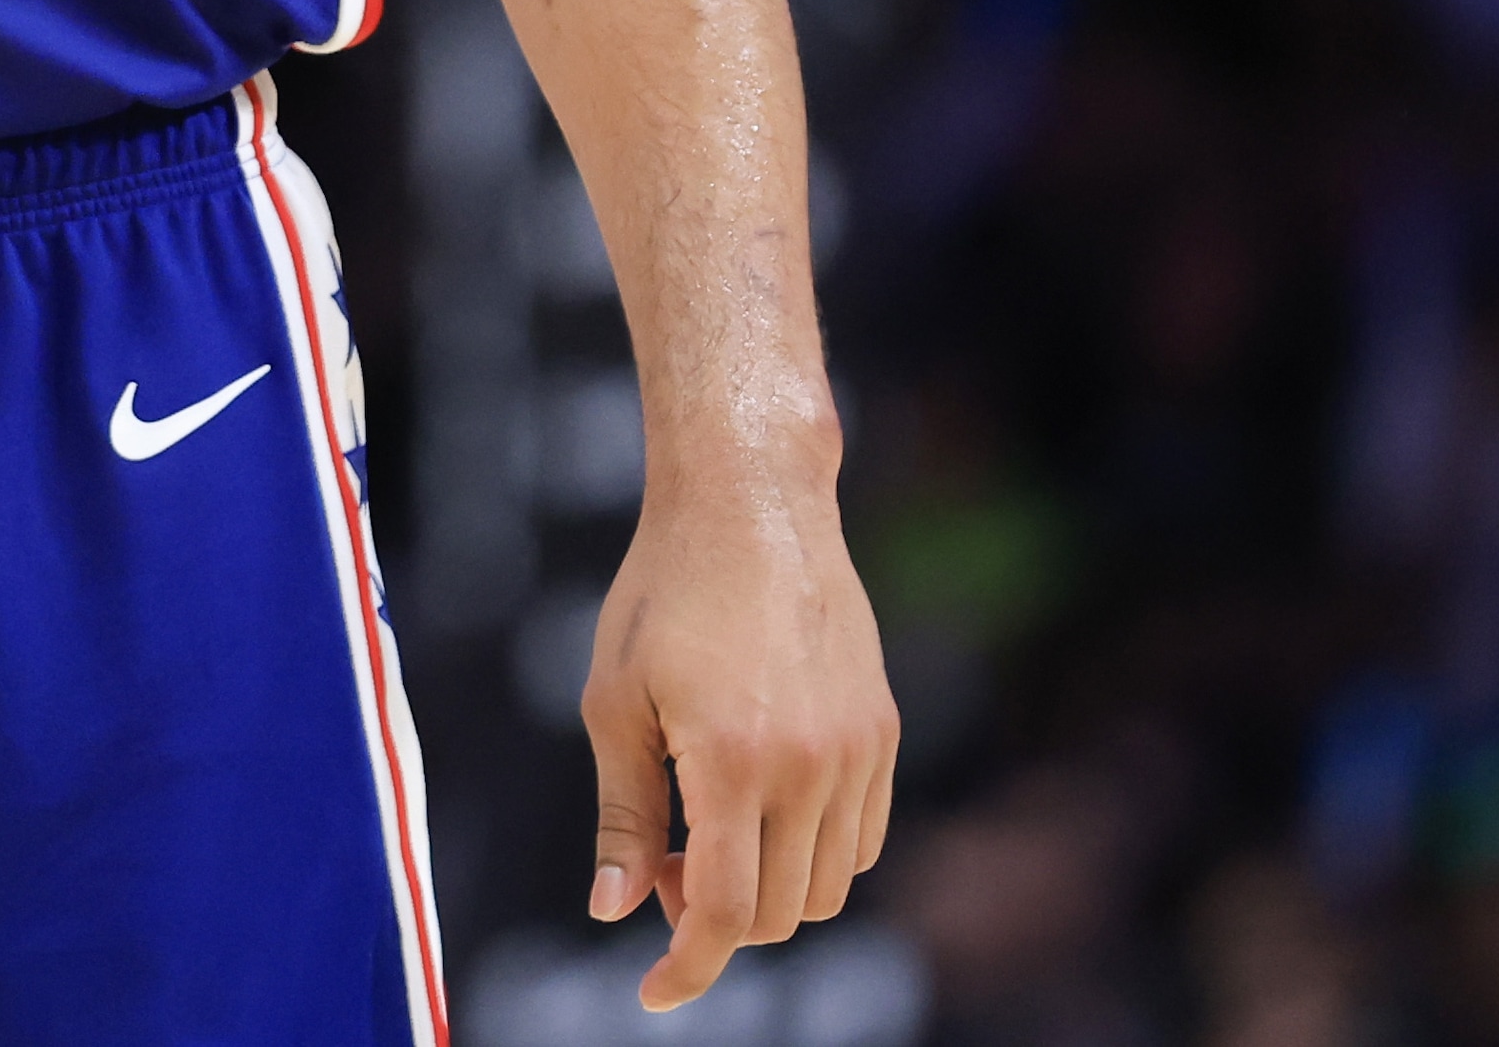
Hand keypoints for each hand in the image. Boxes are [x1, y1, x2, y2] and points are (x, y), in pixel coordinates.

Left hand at [581, 481, 900, 1010]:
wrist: (750, 506)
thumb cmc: (661, 594)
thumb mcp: (613, 701)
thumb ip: (622, 814)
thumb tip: (614, 911)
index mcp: (733, 761)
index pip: (724, 912)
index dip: (687, 967)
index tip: (651, 993)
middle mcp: (811, 768)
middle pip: (774, 913)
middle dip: (711, 918)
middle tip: (658, 864)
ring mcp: (859, 754)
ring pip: (824, 890)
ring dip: (764, 890)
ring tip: (704, 828)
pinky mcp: (885, 736)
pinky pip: (860, 843)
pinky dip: (811, 856)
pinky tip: (760, 807)